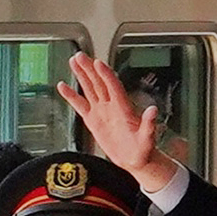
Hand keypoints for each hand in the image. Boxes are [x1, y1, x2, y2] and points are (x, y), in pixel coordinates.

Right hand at [58, 47, 172, 183]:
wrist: (135, 160)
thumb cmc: (143, 150)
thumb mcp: (148, 139)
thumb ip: (149, 125)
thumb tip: (153, 111)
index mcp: (124, 108)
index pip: (113, 86)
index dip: (105, 74)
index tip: (97, 62)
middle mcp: (112, 106)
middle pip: (99, 82)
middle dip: (89, 68)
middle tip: (80, 55)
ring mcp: (102, 111)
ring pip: (90, 88)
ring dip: (81, 75)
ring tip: (73, 61)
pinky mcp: (93, 120)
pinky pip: (80, 105)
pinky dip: (71, 96)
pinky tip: (63, 86)